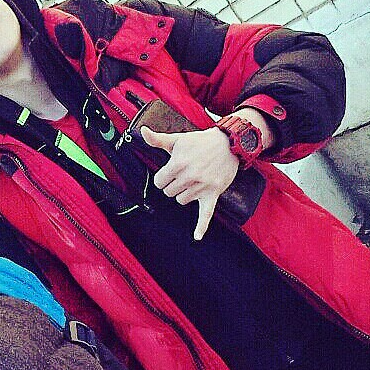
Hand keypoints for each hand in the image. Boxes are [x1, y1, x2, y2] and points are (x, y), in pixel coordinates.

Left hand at [139, 125, 238, 240]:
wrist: (227, 144)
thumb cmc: (199, 142)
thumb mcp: (177, 139)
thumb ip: (157, 140)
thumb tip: (143, 132)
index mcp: (178, 164)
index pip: (159, 182)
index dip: (163, 177)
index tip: (171, 171)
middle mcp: (189, 177)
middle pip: (169, 192)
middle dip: (173, 184)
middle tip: (184, 174)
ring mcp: (201, 187)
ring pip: (181, 201)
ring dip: (184, 193)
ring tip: (193, 180)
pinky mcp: (213, 194)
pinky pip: (206, 214)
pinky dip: (201, 226)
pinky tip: (197, 236)